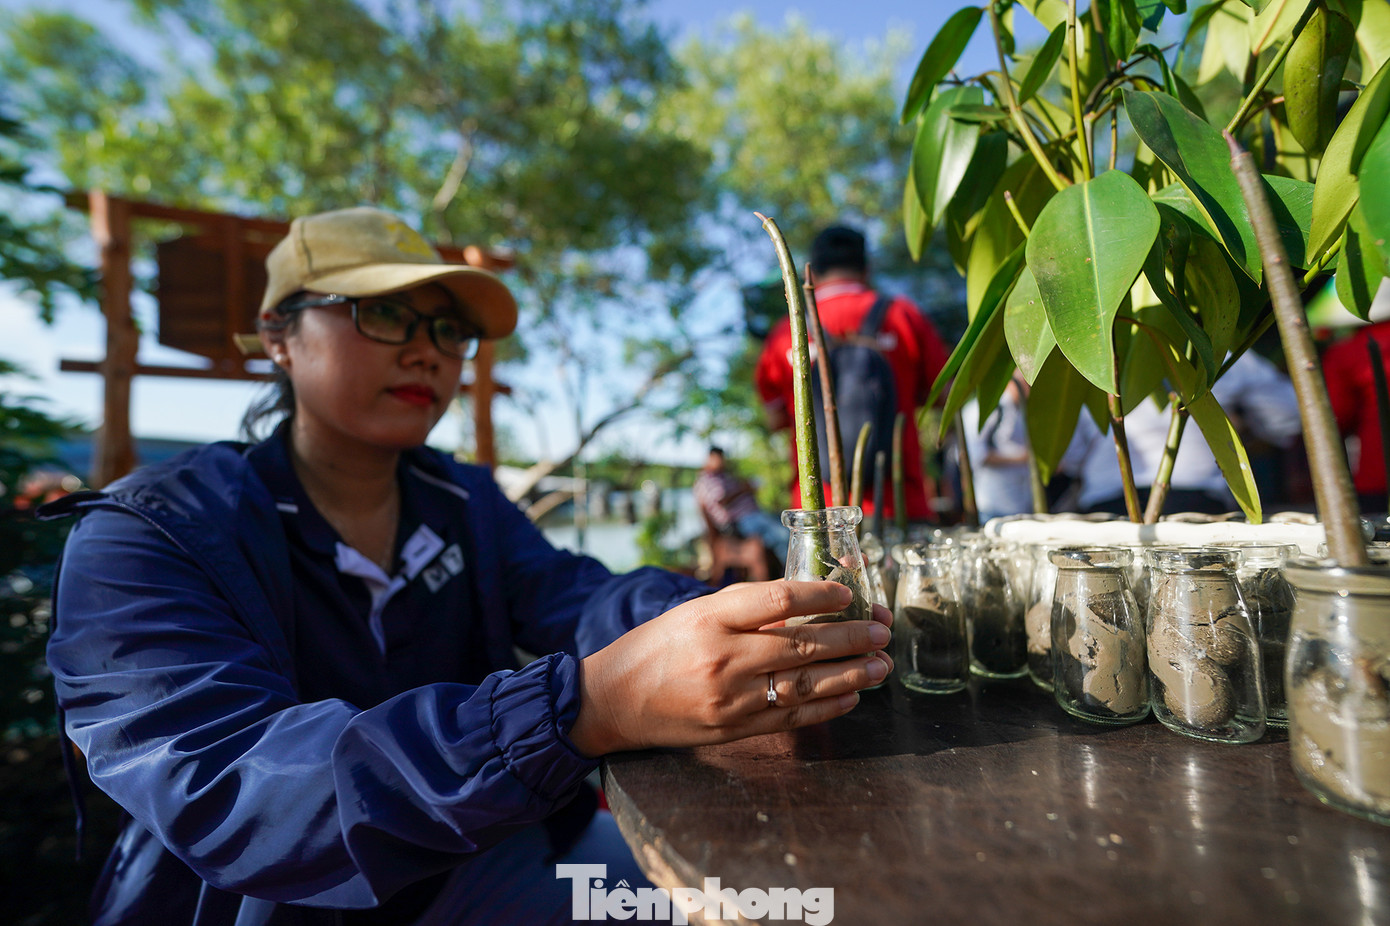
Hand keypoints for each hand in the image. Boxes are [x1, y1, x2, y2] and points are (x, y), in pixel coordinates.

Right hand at [570, 581, 892, 756]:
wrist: (611, 701)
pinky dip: (827, 707)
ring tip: (881, 664)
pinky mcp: (732, 730)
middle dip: (852, 637)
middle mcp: (722, 657)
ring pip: (805, 684)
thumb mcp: (694, 613)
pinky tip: (851, 697)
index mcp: (710, 617)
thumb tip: (808, 605)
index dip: (822, 595)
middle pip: (803, 644)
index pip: (780, 600)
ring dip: (851, 674)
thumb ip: (745, 610)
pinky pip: (791, 719)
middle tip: (883, 629)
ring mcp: (729, 698)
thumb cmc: (654, 648)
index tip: (849, 593)